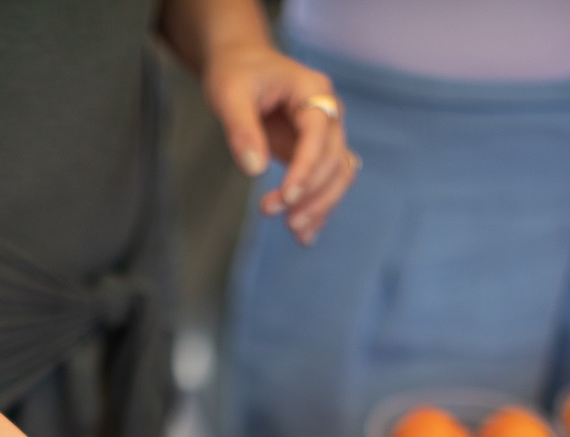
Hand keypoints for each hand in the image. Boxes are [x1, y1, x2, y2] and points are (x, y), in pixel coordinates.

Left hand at [203, 44, 358, 245]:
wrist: (243, 65)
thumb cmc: (236, 75)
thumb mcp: (229, 94)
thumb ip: (241, 129)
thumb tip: (254, 171)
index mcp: (313, 91)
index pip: (318, 135)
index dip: (306, 168)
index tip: (285, 197)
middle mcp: (329, 112)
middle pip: (335, 159)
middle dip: (310, 193)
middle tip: (275, 214)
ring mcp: (327, 134)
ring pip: (339, 175)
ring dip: (321, 205)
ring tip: (294, 232)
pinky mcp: (316, 153)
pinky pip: (328, 183)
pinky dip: (320, 209)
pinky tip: (306, 236)